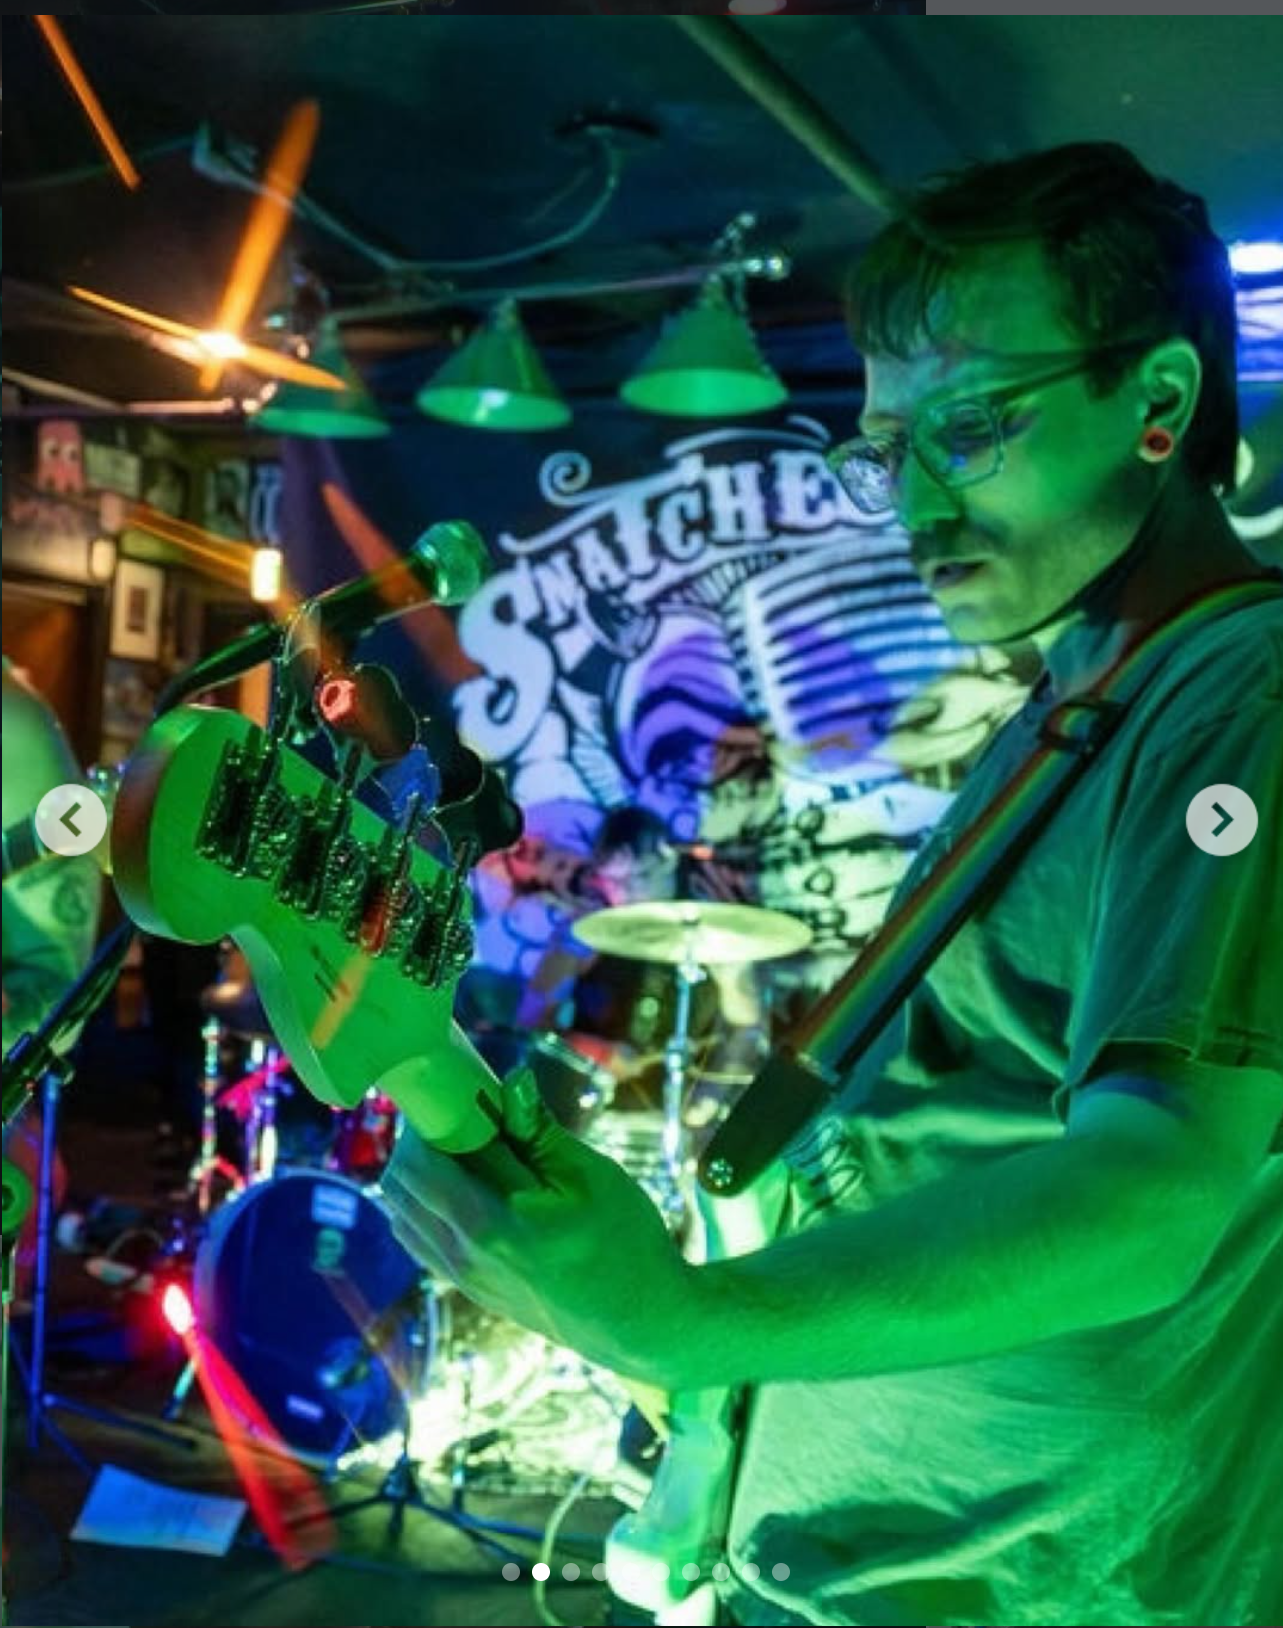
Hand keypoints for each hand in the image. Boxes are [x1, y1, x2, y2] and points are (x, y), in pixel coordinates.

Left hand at [381, 1069, 695, 1386]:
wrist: (643, 1323)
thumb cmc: (625, 1242)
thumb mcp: (591, 1176)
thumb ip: (539, 1131)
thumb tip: (512, 1080)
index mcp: (490, 1223)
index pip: (421, 1160)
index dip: (426, 1117)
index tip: (451, 1090)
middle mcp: (464, 1255)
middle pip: (399, 1185)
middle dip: (418, 1140)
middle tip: (458, 1114)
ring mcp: (464, 1278)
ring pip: (402, 1214)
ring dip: (419, 1174)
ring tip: (466, 1149)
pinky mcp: (472, 1291)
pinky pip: (422, 1241)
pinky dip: (427, 1205)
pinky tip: (470, 1187)